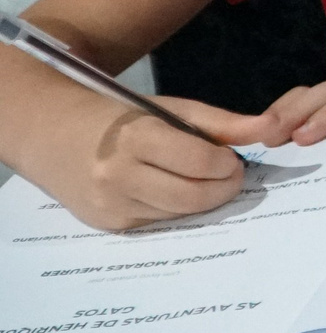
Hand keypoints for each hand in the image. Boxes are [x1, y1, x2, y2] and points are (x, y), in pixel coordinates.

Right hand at [12, 91, 252, 230]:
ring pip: (180, 213)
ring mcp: (110, 205)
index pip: (199, 162)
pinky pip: (159, 221)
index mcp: (135, 138)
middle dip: (223, 187)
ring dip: (201, 199)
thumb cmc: (117, 115)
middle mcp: (118, 176)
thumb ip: (220, 122)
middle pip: (193, 196)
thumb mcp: (167, 108)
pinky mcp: (108, 224)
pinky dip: (176, 208)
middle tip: (229, 174)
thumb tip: (269, 128)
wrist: (50, 133)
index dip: (226, 163)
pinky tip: (170, 189)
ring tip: (199, 178)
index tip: (231, 158)